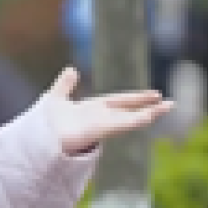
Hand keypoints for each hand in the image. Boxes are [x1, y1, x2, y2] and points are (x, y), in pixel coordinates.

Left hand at [43, 67, 173, 155]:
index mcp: (91, 109)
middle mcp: (100, 118)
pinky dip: (136, 120)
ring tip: (169, 107)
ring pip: (131, 119)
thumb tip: (72, 69)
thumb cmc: (44, 123)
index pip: (118, 101)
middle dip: (147, 106)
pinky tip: (151, 115)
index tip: (153, 94)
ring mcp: (101, 125)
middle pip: (129, 110)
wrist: (38, 138)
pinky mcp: (100, 131)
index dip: (134, 98)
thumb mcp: (55, 97)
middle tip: (169, 103)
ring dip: (150, 113)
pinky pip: (122, 125)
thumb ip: (64, 84)